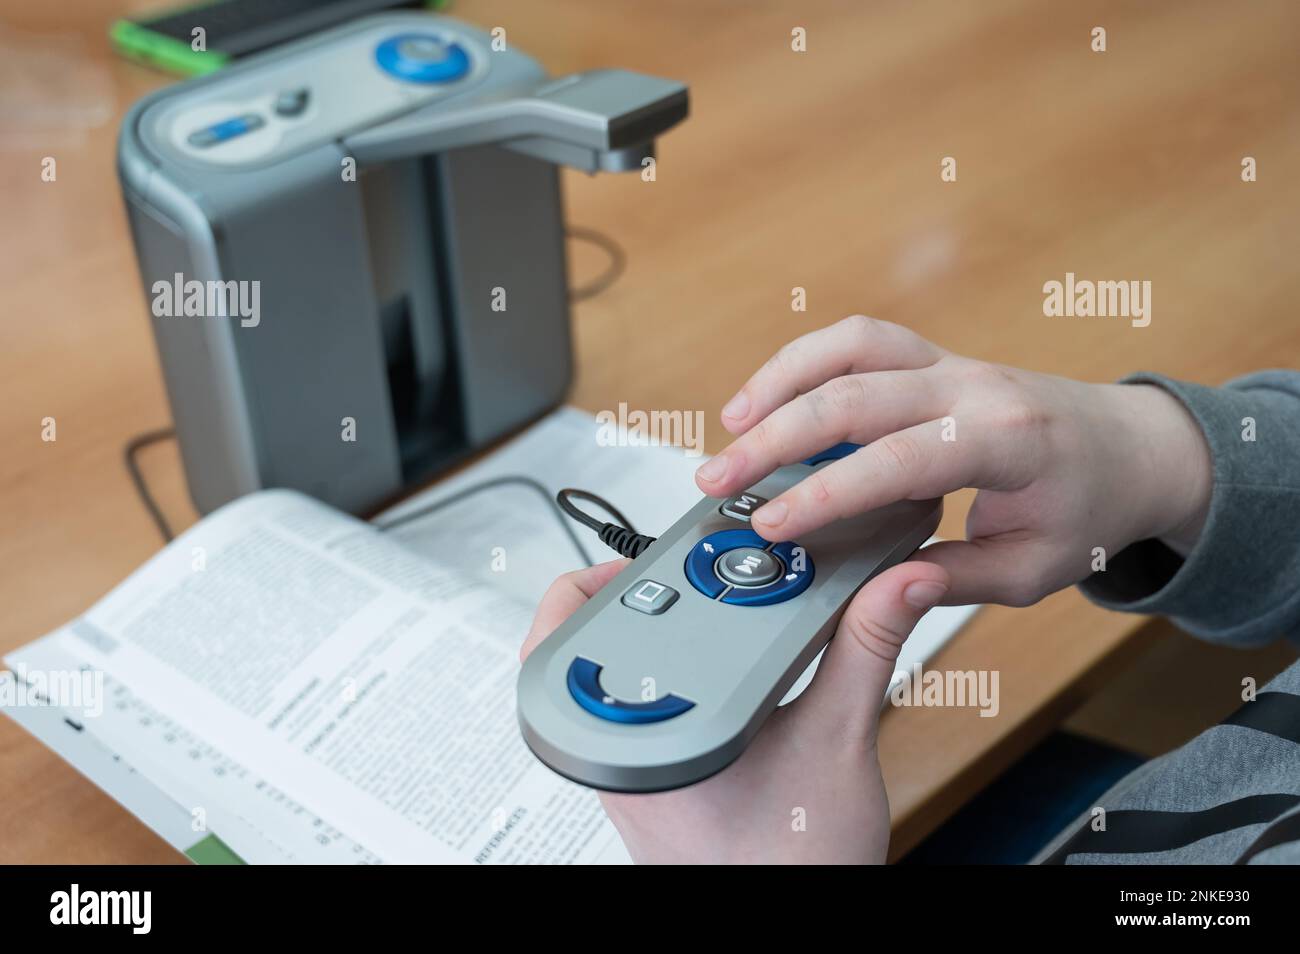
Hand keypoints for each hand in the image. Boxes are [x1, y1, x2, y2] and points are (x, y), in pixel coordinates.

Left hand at [522, 557, 949, 863]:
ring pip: (620, 678)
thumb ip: (865, 649)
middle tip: (704, 577)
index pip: (577, 623)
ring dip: (667, 640)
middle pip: (594, 640)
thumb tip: (896, 583)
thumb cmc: (790, 866)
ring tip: (719, 616)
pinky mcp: (654, 787)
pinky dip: (685, 678)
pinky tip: (731, 668)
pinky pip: (648, 711)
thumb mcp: (837, 740)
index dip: (610, 570)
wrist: (785, 934)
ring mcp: (632, 772)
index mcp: (639, 734)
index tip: (668, 550)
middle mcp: (619, 753)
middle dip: (648, 598)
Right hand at [694, 316, 1212, 605]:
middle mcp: (972, 387)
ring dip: (780, 380)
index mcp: (1006, 441)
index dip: (825, 494)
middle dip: (774, 438)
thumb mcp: (1034, 570)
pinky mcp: (930, 358)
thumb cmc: (1087, 508)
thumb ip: (954, 578)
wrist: (1130, 446)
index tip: (771, 526)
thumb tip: (876, 589)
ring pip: (849, 345)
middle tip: (719, 480)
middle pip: (852, 394)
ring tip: (729, 426)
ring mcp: (949, 362)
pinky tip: (768, 399)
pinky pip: (858, 341)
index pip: (895, 462)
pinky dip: (805, 362)